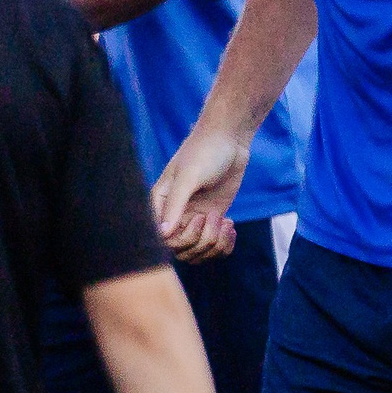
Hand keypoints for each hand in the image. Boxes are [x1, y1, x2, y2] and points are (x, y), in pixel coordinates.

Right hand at [152, 126, 250, 261]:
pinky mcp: (212, 219)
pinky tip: (231, 226)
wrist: (228, 140)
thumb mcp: (188, 177)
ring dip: (216, 243)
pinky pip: (215, 246)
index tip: (198, 218)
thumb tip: (162, 234)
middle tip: (214, 217)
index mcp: (161, 204)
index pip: (163, 239)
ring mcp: (194, 219)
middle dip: (202, 241)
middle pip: (182, 250)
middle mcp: (175, 215)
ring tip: (226, 221)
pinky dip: (225, 244)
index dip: (182, 238)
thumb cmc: (204, 152)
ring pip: (199, 252)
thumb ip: (175, 205)